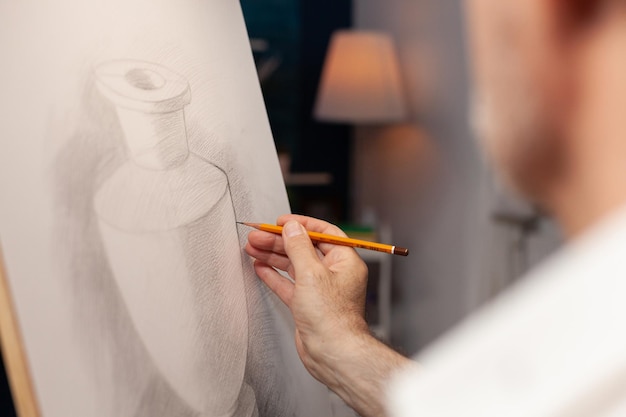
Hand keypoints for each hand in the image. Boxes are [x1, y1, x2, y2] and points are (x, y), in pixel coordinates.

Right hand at [244, 214, 369, 379]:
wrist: (332, 352)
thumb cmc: (332, 317)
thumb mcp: (312, 273)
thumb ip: (299, 247)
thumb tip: (292, 227)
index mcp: (344, 261)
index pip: (323, 233)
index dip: (301, 225)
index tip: (281, 221)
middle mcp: (333, 274)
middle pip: (303, 249)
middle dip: (279, 241)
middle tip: (257, 235)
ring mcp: (319, 290)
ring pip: (293, 266)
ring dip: (273, 256)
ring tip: (251, 247)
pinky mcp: (307, 305)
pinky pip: (288, 284)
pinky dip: (274, 275)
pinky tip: (260, 267)